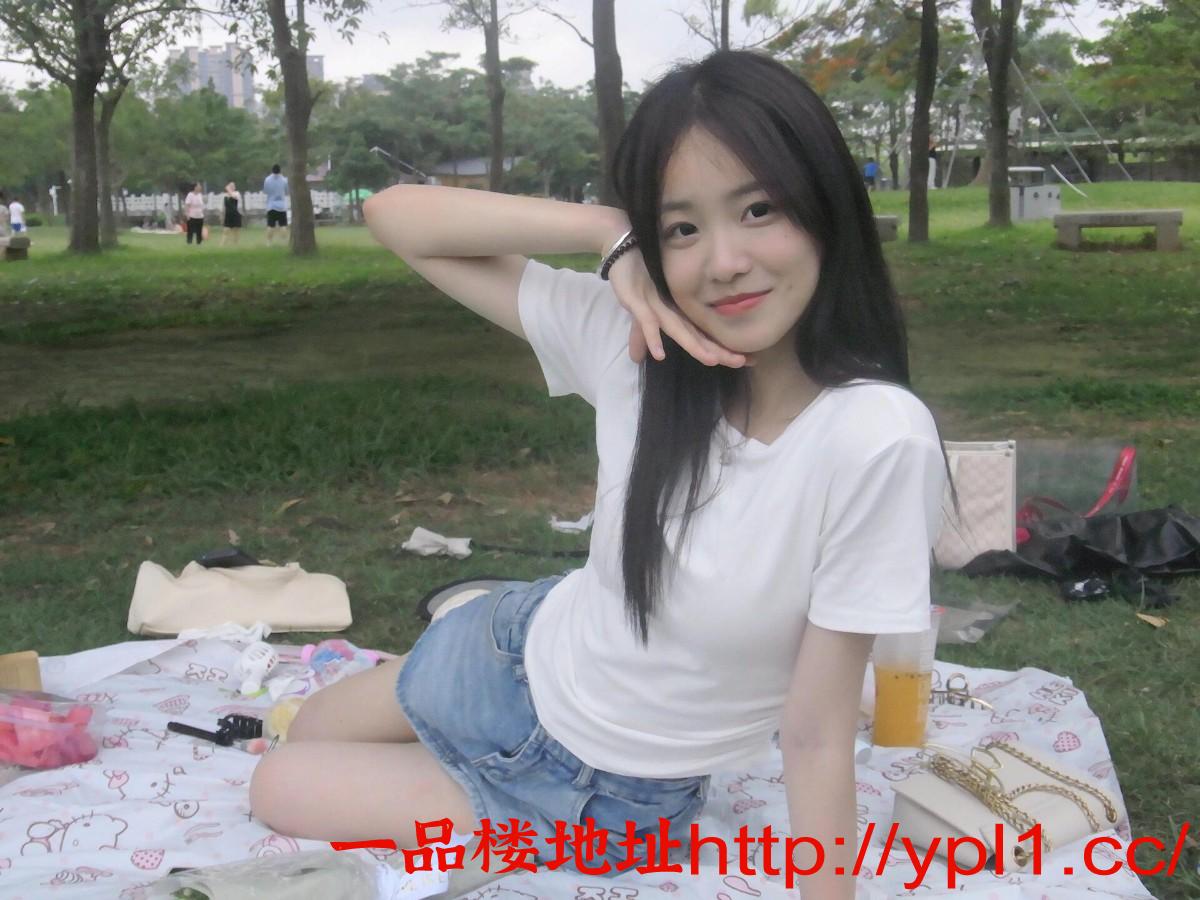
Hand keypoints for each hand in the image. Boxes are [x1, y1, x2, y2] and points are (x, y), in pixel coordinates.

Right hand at [607, 247, 747, 367]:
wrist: (623, 244)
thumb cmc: (637, 273)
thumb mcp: (638, 310)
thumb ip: (641, 334)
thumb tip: (637, 358)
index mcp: (674, 312)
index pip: (699, 336)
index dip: (719, 349)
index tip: (746, 361)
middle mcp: (670, 309)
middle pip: (695, 335)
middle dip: (717, 350)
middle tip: (743, 361)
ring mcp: (654, 304)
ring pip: (677, 329)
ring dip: (694, 345)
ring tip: (712, 360)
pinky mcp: (636, 299)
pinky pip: (646, 321)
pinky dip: (652, 337)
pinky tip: (659, 355)